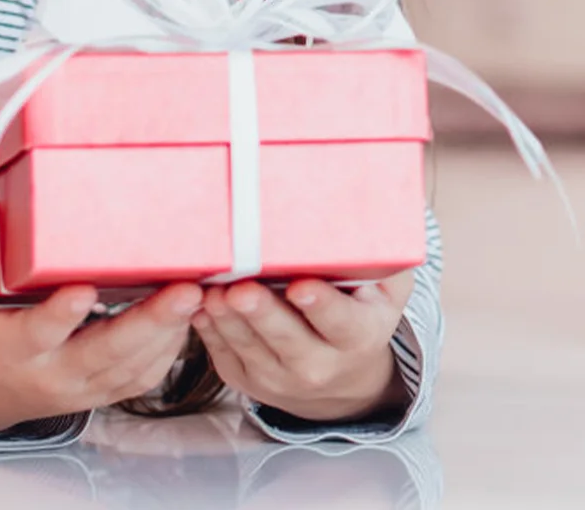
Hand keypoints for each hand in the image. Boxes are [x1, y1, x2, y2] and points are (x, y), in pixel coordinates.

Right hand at [0, 202, 202, 435]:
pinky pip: (143, 376)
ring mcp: (81, 386)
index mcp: (8, 349)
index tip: (84, 289)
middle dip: (148, 324)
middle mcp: (51, 374)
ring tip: (201, 292)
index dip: (61, 316)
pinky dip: (172, 348)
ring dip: (171, 334)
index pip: (37, 334)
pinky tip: (190, 313)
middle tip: (185, 291)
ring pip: (133, 369)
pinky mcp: (103, 389)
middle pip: (104, 355)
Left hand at [191, 270, 414, 424]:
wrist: (343, 376)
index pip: (341, 323)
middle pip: (288, 340)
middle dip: (262, 314)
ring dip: (227, 320)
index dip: (321, 306)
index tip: (301, 287)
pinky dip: (209, 329)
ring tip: (210, 291)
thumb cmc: (361, 313)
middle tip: (241, 289)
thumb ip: (383, 256)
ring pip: (249, 347)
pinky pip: (224, 354)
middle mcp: (321, 365)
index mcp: (359, 336)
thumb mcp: (386, 288)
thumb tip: (376, 204)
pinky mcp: (247, 380)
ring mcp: (280, 378)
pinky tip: (198, 304)